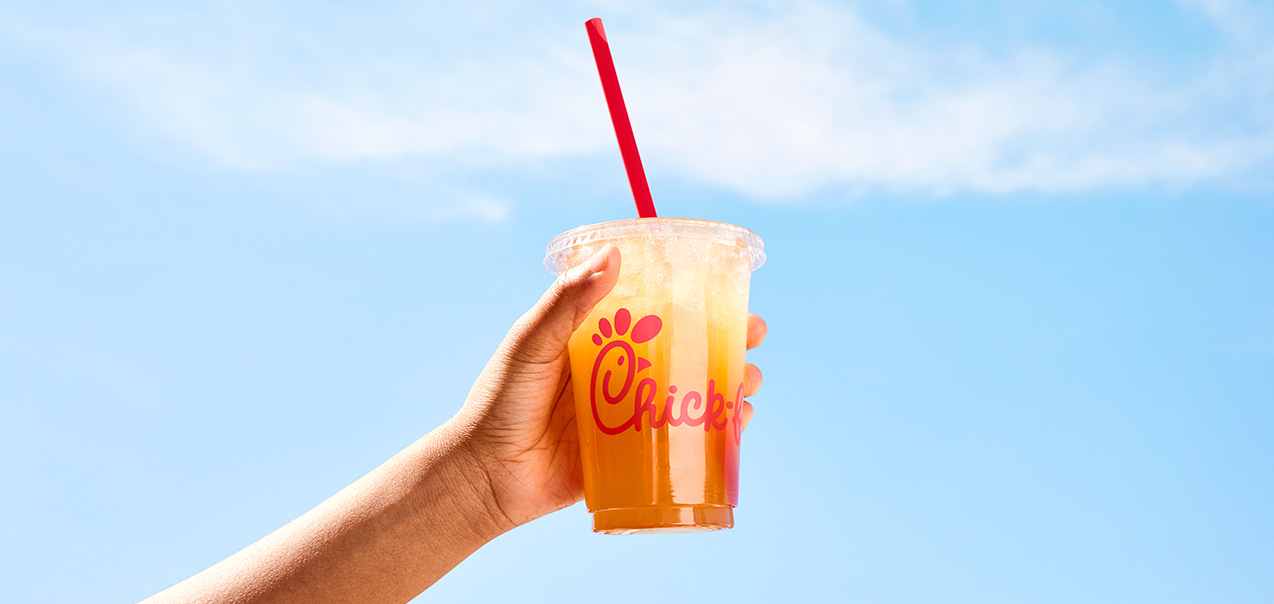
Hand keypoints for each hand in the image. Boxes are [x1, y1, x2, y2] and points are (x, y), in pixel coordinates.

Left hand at [453, 245, 767, 529]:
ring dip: (730, 386)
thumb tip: (614, 255)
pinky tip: (739, 425)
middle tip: (754, 337)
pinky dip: (716, 433)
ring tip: (752, 384)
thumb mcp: (531, 343)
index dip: (695, 300)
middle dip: (727, 343)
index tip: (729, 292)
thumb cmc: (498, 403)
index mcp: (599, 341)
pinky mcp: (633, 457)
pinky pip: (683, 443)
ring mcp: (629, 417)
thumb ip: (567, 303)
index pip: (656, 310)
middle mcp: (620, 375)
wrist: (482, 479)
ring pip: (692, 395)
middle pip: (685, 350)